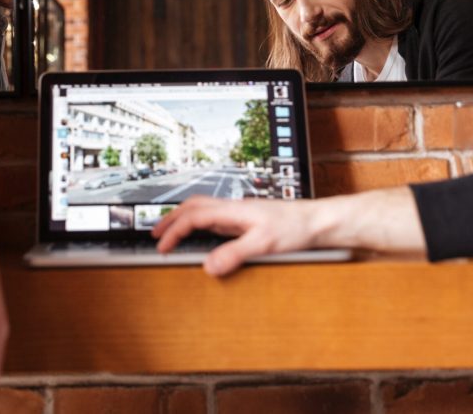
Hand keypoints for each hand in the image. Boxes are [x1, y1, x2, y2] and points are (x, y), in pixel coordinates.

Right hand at [152, 196, 316, 276]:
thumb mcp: (264, 245)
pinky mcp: (244, 220)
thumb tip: (208, 266)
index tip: (162, 246)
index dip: (174, 231)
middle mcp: (232, 208)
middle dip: (170, 219)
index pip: (193, 217)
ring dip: (182, 218)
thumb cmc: (296, 227)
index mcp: (232, 210)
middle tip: (155, 234)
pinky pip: (213, 217)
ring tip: (170, 232)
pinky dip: (197, 223)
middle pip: (192, 206)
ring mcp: (237, 213)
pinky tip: (200, 234)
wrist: (317, 221)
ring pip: (201, 209)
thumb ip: (234, 254)